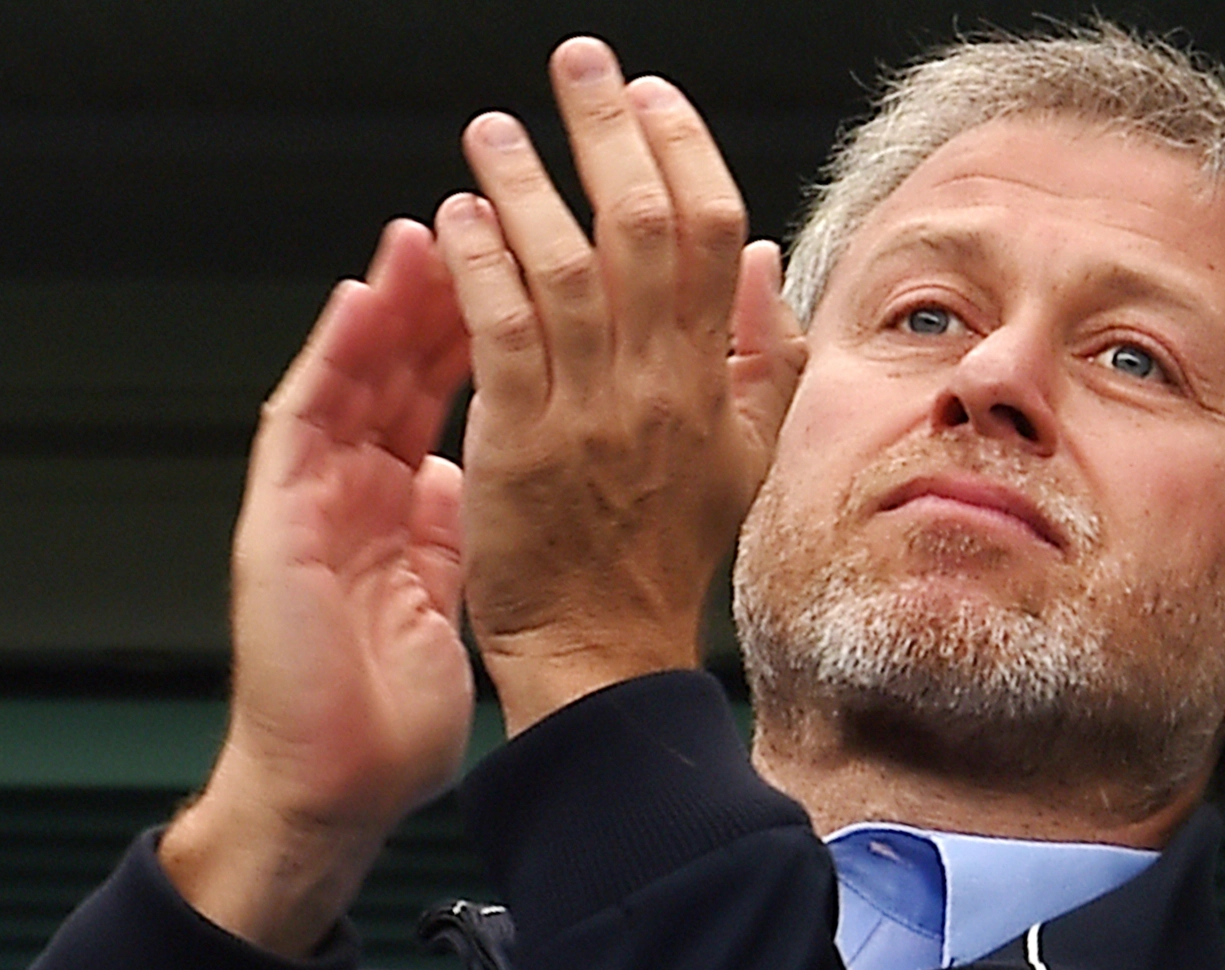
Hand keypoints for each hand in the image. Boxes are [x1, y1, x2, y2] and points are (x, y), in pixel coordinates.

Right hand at [160, 220, 474, 955]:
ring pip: (354, 375)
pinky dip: (333, 359)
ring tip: (429, 227)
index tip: (543, 269)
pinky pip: (305, 421)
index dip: (493, 328)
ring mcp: (315, 497)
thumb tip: (475, 468)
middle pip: (406, 367)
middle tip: (492, 218)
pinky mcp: (279, 518)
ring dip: (389, 300)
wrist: (338, 785)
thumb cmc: (394, 709)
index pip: (452, 394)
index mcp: (404, 503)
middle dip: (449, 292)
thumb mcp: (449, 594)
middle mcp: (357, 486)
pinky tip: (360, 302)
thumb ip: (452, 522)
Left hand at [437, 37, 802, 734]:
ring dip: (528, 184)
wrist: (607, 648)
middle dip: (610, 131)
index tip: (656, 97)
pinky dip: (479, 265)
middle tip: (579, 65)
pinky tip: (458, 217)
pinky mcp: (522, 443)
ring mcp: (591, 412)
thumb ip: (767, 354)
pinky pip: (503, 333)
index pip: (716, 236)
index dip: (686, 153)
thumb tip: (764, 257)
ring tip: (495, 131)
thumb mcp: (748, 455)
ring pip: (569, 268)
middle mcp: (660, 384)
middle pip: (646, 227)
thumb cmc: (666, 555)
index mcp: (716, 380)